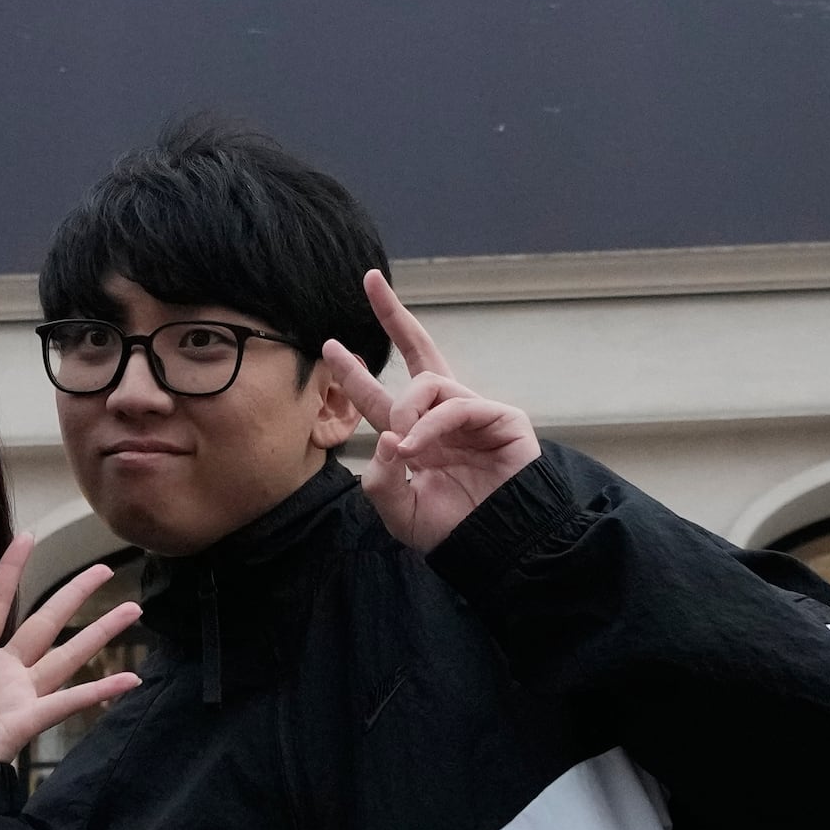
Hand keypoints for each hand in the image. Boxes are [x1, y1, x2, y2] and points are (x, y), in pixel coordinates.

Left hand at [0, 536, 143, 778]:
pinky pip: (68, 702)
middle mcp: (3, 672)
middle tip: (103, 568)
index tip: (27, 537)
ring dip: (100, 632)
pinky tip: (130, 678)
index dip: (10, 570)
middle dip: (74, 594)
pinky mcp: (26, 722)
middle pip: (46, 622)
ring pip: (67, 655)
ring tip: (132, 608)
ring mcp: (19, 696)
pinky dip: (100, 691)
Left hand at [326, 270, 538, 553]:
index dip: (354, 372)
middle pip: (418, 351)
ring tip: (405, 445)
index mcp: (415, 436)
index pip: (379, 395)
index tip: (329, 346)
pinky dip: (431, 425)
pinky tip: (418, 448)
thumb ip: (381, 480)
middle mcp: (442, 417)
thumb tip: (386, 437)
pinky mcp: (501, 418)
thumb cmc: (453, 532)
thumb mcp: (399, 512)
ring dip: (406, 409)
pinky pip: (455, 405)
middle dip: (393, 314)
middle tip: (370, 280)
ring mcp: (472, 413)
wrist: (495, 548)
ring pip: (428, 382)